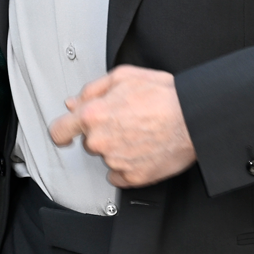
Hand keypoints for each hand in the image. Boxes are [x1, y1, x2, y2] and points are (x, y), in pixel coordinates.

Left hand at [49, 65, 196, 188]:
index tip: (65, 134)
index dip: (62, 131)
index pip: (59, 130)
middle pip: (88, 142)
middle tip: (126, 121)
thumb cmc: (164, 96)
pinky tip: (143, 150)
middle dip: (102, 132)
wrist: (194, 119)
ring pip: (106, 157)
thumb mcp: (124, 76)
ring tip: (141, 132)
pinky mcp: (133, 177)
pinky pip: (120, 174)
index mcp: (93, 115)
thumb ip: (93, 89)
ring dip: (117, 148)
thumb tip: (75, 103)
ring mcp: (116, 162)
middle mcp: (100, 142)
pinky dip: (129, 165)